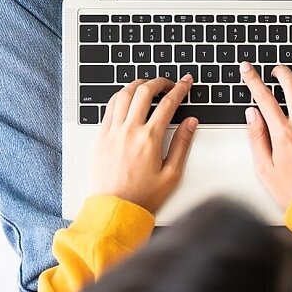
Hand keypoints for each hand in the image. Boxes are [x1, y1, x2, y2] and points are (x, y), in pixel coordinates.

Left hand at [91, 75, 198, 212]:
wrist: (115, 209)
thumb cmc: (142, 196)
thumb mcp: (171, 174)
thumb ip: (182, 144)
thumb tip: (191, 122)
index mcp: (149, 139)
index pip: (168, 103)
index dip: (180, 88)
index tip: (186, 82)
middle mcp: (129, 131)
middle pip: (144, 91)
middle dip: (159, 81)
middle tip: (168, 83)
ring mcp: (112, 132)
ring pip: (124, 94)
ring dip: (138, 84)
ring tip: (148, 86)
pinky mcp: (101, 136)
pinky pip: (109, 107)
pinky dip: (120, 96)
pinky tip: (127, 98)